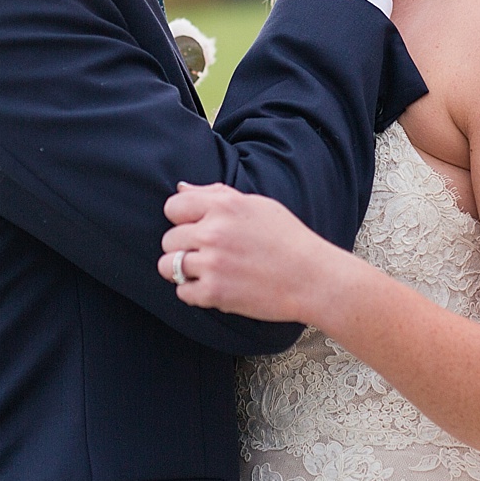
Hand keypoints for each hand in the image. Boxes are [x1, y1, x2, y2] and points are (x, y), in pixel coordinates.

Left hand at [156, 182, 354, 322]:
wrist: (312, 278)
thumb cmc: (287, 239)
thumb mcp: (257, 205)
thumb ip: (216, 194)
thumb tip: (180, 188)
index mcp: (224, 206)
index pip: (173, 207)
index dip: (182, 219)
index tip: (196, 228)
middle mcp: (213, 232)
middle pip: (168, 239)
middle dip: (183, 247)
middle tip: (208, 254)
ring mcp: (212, 264)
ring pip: (167, 266)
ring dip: (183, 270)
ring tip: (206, 271)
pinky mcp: (214, 292)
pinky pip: (181, 292)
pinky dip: (194, 292)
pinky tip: (214, 287)